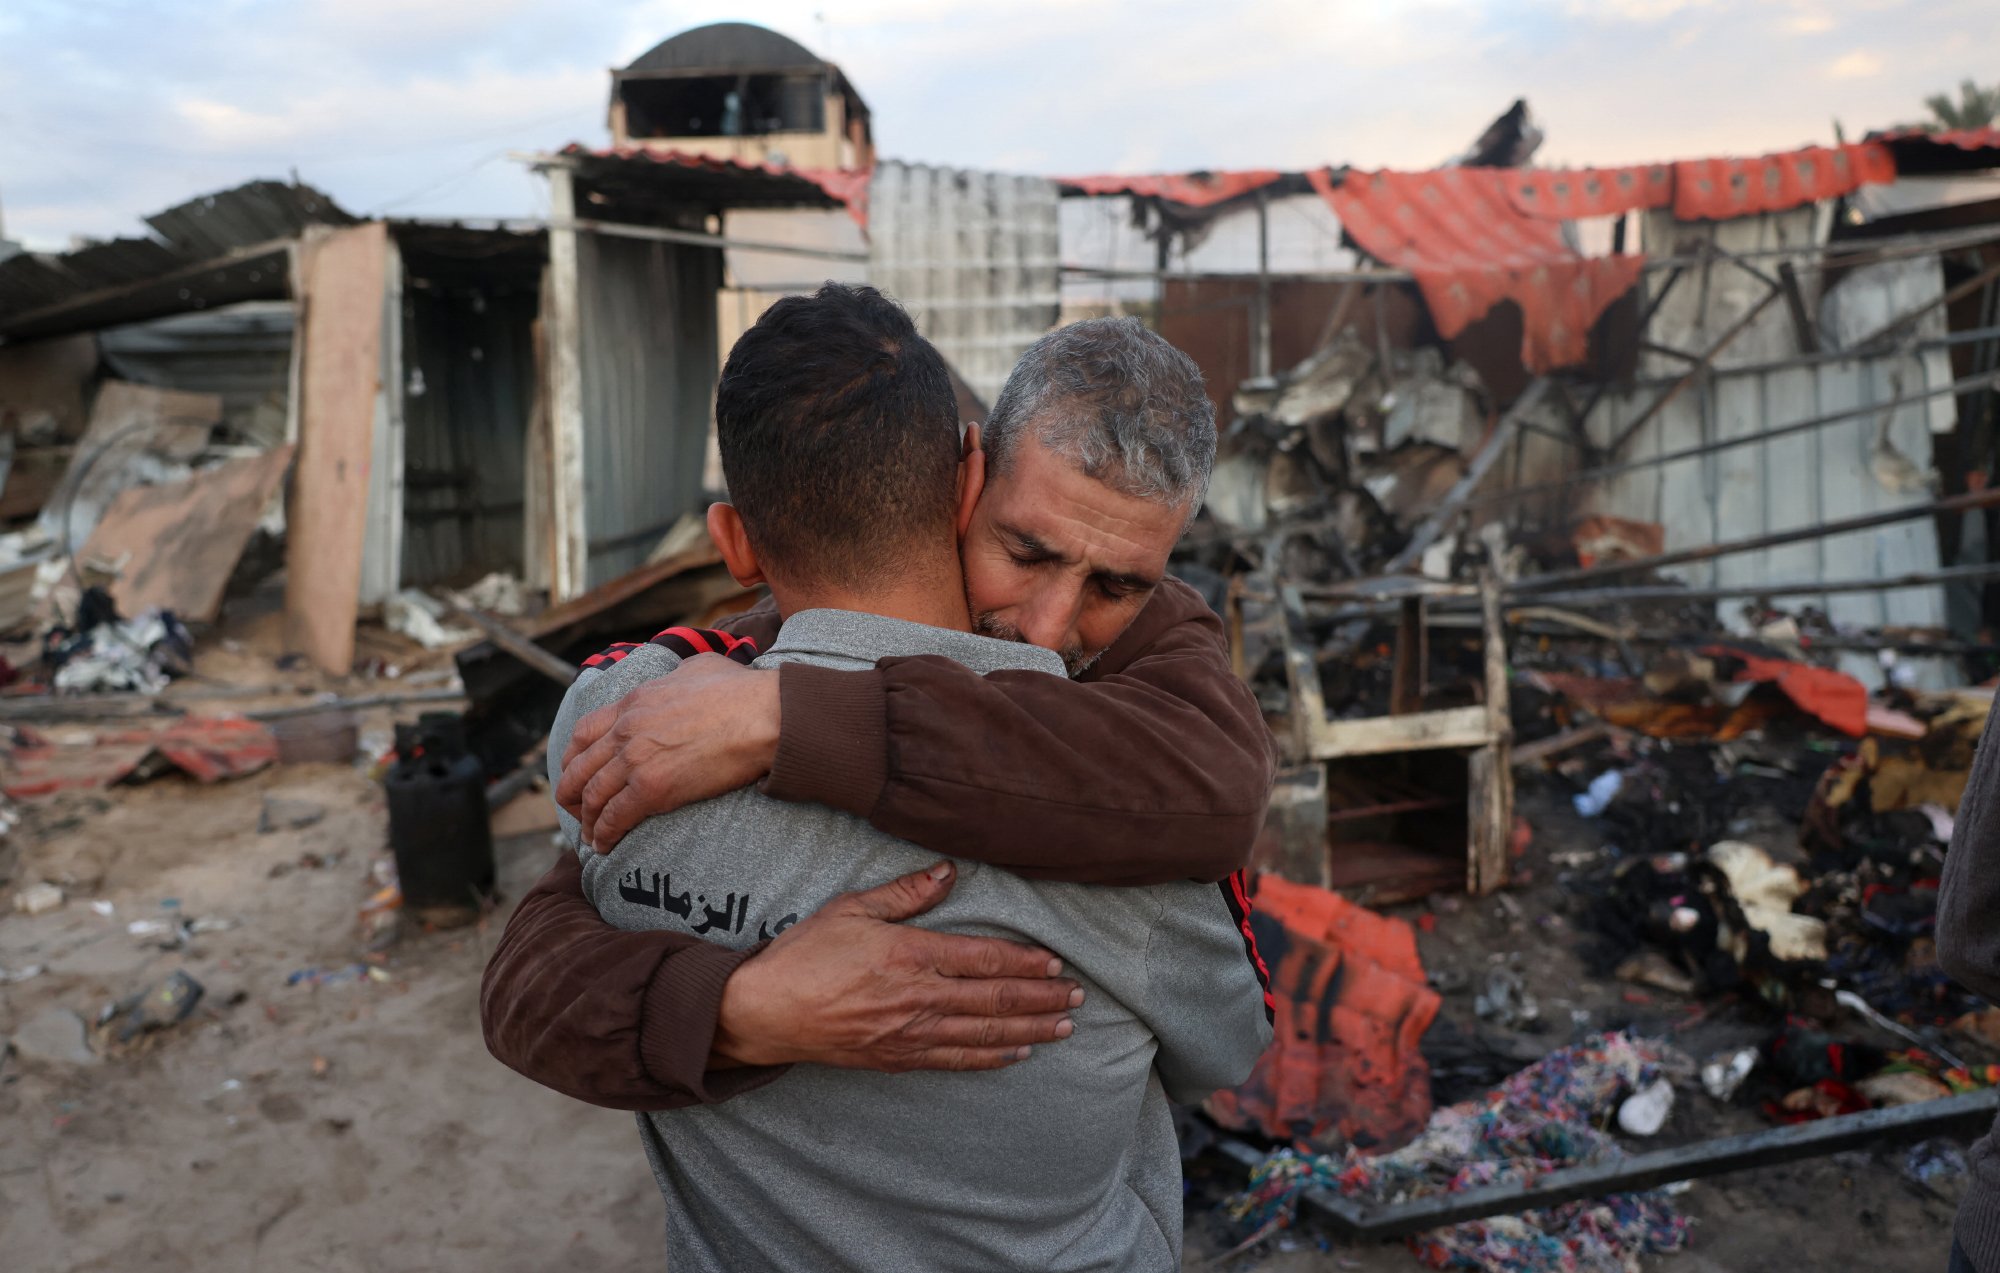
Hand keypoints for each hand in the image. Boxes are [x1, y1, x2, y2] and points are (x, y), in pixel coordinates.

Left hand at [558, 653, 780, 850]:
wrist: (764, 716)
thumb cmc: (742, 691)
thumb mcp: (698, 667)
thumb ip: (677, 675)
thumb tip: (682, 679)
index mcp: (634, 702)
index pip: (583, 732)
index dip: (573, 757)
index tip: (575, 771)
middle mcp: (626, 730)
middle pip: (578, 767)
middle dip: (571, 793)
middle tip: (577, 809)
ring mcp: (636, 760)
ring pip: (592, 796)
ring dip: (586, 820)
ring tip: (591, 836)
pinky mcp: (652, 789)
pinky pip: (614, 818)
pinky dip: (604, 835)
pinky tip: (605, 845)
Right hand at [714, 861, 1082, 1072]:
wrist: (764, 1012)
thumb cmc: (804, 955)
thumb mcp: (851, 908)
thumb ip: (905, 893)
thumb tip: (949, 871)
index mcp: (911, 954)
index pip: (984, 958)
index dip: (1026, 962)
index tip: (1056, 963)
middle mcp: (919, 997)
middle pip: (995, 999)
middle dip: (1042, 998)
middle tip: (1079, 997)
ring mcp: (910, 1033)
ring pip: (985, 1034)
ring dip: (1029, 1030)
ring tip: (1064, 1028)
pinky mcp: (898, 1058)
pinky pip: (956, 1061)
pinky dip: (991, 1058)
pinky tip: (1016, 1054)